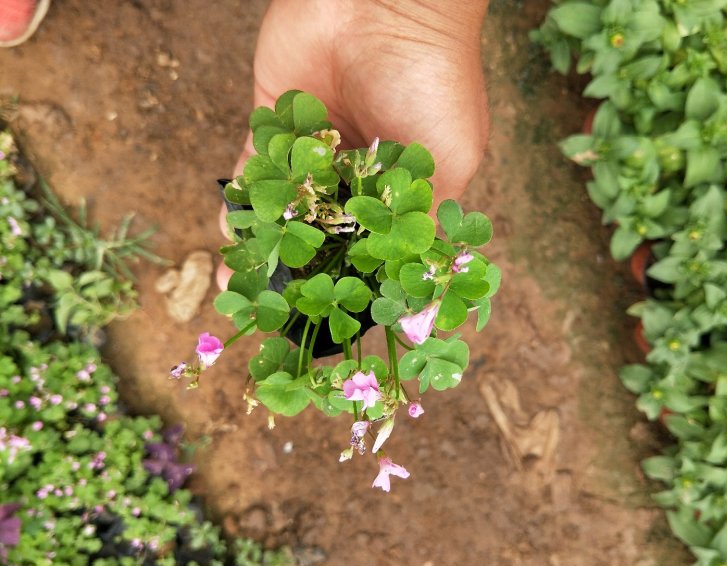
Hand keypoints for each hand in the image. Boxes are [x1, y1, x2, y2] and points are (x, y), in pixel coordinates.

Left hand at [218, 0, 489, 288]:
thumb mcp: (445, 165)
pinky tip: (231, 236)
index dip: (349, 281)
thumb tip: (419, 284)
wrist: (386, 5)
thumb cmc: (433, 83)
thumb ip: (421, 222)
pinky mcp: (275, 122)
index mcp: (397, 185)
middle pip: (320, 232)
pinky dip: (241, 203)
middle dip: (298, 271)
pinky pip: (253, 170)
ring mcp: (313, 149)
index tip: (330, 322)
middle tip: (273, 314)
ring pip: (283, 207)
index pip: (369, 244)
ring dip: (264, 245)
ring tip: (240, 288)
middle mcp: (354, 171)